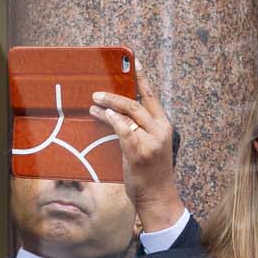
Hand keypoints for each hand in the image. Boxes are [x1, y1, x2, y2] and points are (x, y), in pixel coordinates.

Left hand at [91, 68, 184, 234]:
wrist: (157, 195)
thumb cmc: (150, 172)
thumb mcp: (150, 146)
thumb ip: (140, 129)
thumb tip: (118, 114)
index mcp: (164, 126)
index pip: (152, 97)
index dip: (143, 79)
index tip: (136, 62)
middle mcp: (160, 130)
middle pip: (136, 102)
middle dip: (115, 95)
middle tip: (97, 93)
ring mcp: (150, 140)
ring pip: (128, 113)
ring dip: (108, 105)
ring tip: (93, 102)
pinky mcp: (138, 150)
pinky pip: (122, 128)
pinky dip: (110, 118)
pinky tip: (100, 114)